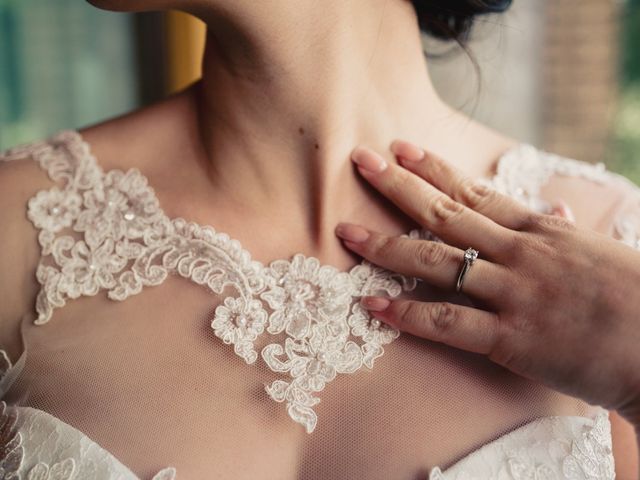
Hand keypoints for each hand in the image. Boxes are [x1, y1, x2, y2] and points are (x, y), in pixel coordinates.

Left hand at [334, 140, 639, 426]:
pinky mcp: (512, 339)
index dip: (434, 168)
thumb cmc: (638, 299)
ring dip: (386, 246)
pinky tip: (373, 304)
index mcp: (541, 230)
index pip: (476, 190)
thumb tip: (557, 206)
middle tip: (361, 161)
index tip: (401, 148)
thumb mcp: (602, 251)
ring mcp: (513, 293)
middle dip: (399, 185)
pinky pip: (448, 322)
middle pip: (446, 213)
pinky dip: (406, 314)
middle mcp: (520, 253)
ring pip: (436, 262)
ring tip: (346, 232)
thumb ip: (569, 229)